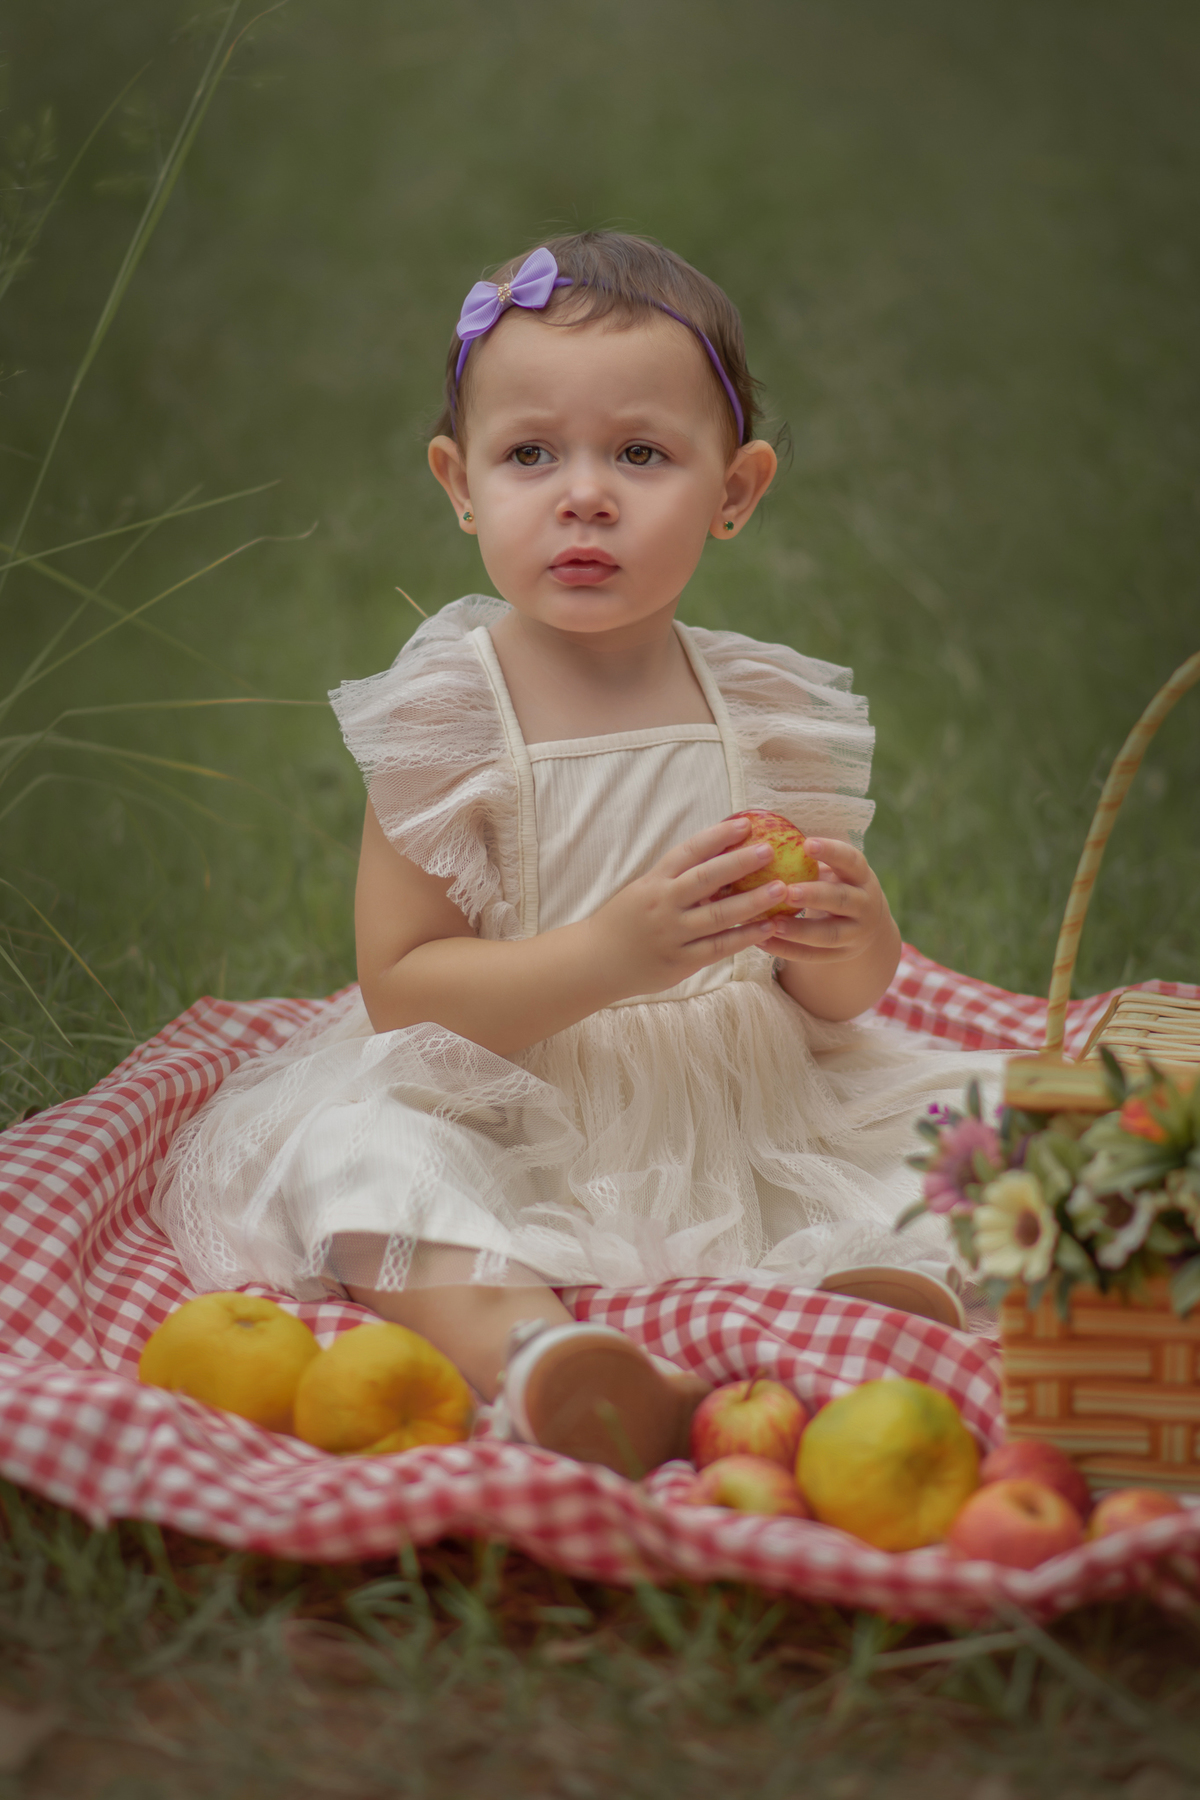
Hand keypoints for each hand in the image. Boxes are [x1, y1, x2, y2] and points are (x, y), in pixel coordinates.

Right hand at [585, 817, 785, 998]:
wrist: (594, 961)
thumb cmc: (625, 922)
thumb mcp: (644, 891)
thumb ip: (677, 879)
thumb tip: (721, 858)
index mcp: (654, 882)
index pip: (688, 852)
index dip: (717, 836)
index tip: (745, 824)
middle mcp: (663, 905)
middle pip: (706, 879)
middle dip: (740, 863)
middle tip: (770, 851)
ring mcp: (671, 934)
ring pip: (717, 916)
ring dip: (752, 901)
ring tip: (781, 889)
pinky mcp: (679, 962)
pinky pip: (718, 948)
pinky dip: (744, 937)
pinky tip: (768, 928)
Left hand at [761, 838, 889, 965]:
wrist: (865, 923)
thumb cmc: (837, 884)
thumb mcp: (835, 870)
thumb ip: (810, 859)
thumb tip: (762, 839)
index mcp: (861, 876)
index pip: (851, 860)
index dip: (831, 852)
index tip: (806, 843)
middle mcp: (865, 904)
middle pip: (841, 899)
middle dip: (814, 895)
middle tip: (786, 891)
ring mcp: (856, 933)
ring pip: (828, 934)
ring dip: (799, 930)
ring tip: (772, 923)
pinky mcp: (842, 955)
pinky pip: (813, 956)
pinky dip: (787, 950)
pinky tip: (762, 941)